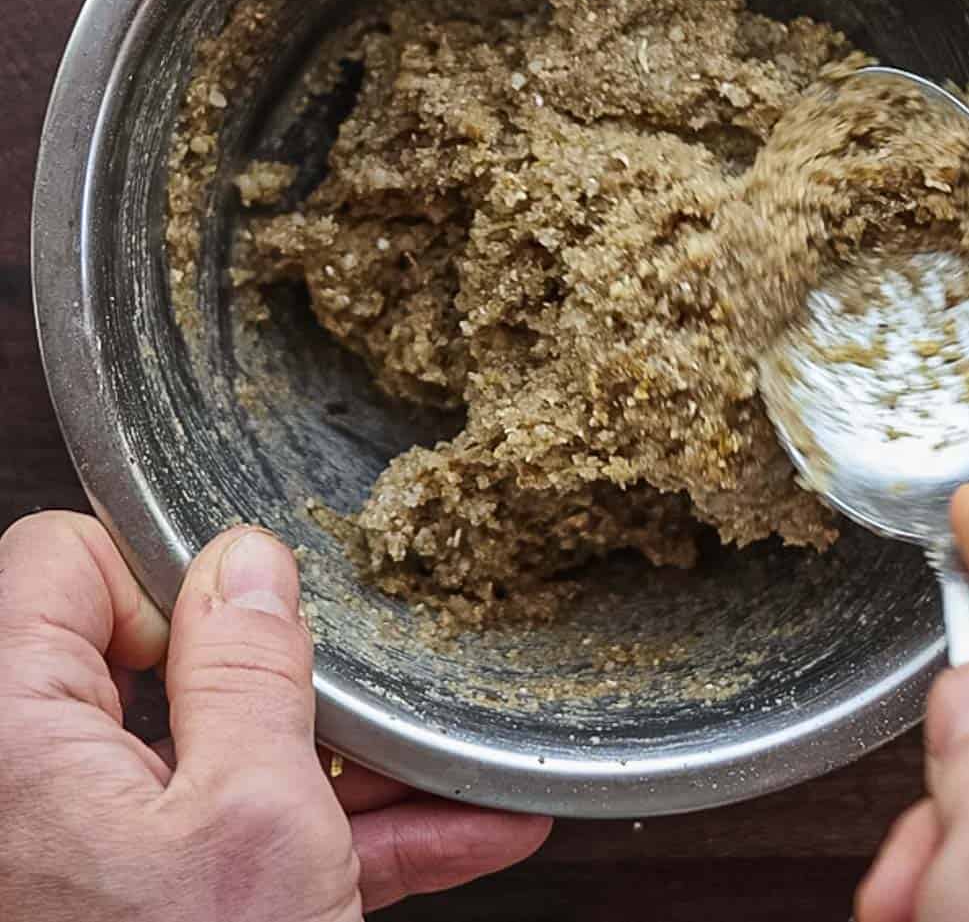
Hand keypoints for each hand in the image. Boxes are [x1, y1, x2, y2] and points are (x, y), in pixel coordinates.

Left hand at [0, 513, 548, 918]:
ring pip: (201, 764)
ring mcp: (73, 858)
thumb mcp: (254, 822)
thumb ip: (248, 667)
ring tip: (444, 765)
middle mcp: (20, 788)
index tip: (242, 625)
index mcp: (11, 732)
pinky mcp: (127, 912)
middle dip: (280, 681)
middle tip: (362, 687)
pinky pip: (220, 846)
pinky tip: (444, 835)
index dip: (163, 576)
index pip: (61, 561)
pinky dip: (319, 843)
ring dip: (328, 768)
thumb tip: (244, 562)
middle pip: (147, 666)